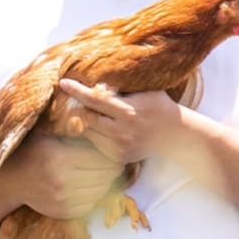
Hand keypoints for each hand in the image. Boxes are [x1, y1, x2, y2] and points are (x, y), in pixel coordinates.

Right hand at [1, 133, 123, 219]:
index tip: (114, 151)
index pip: (101, 158)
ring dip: (106, 183)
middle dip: (112, 169)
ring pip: (100, 192)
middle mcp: (62, 180)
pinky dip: (94, 196)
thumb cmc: (31, 150)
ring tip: (105, 173)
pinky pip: (90, 205)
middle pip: (104, 176)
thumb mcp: (48, 133)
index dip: (111, 155)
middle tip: (115, 163)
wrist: (9, 179)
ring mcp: (62, 199)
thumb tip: (99, 120)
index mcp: (61, 157)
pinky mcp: (61, 212)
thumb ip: (72, 129)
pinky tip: (91, 186)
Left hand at [54, 79, 185, 165]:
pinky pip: (95, 145)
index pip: (95, 100)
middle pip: (86, 118)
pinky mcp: (118, 158)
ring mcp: (119, 147)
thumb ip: (122, 87)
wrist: (174, 135)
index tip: (63, 83)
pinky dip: (93, 135)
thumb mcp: (145, 90)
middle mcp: (122, 131)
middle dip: (78, 108)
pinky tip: (99, 127)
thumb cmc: (158, 106)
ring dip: (83, 122)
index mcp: (128, 111)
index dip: (77, 91)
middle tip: (73, 99)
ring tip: (86, 112)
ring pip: (87, 133)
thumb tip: (95, 80)